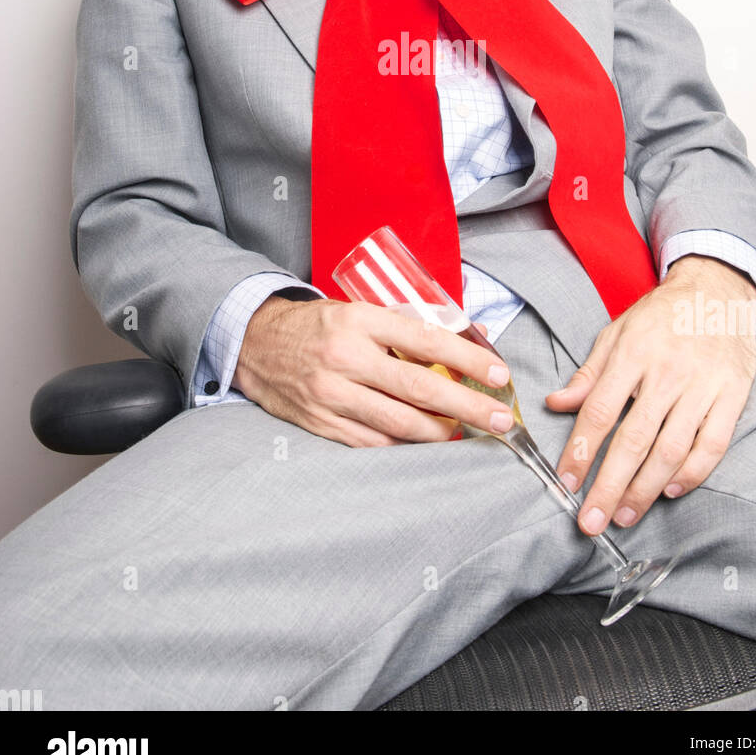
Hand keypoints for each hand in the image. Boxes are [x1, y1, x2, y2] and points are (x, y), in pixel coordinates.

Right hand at [234, 295, 508, 446]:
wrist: (255, 344)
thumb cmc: (318, 325)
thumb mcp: (358, 310)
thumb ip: (403, 327)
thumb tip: (462, 341)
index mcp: (359, 320)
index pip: (425, 341)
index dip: (467, 360)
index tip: (499, 375)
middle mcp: (345, 358)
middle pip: (419, 388)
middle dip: (467, 406)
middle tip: (500, 418)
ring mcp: (331, 395)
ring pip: (399, 423)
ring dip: (442, 432)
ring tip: (469, 431)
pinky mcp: (321, 424)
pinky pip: (374, 442)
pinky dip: (405, 444)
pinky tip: (427, 441)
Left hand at [545, 256, 755, 535]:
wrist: (717, 290)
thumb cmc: (661, 316)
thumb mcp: (617, 333)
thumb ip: (589, 374)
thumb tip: (556, 403)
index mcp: (632, 354)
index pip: (600, 411)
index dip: (580, 450)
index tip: (566, 482)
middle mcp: (667, 371)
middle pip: (634, 439)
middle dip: (608, 486)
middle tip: (591, 521)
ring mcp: (703, 385)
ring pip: (671, 449)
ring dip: (646, 489)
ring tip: (624, 515)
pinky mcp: (733, 395)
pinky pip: (713, 444)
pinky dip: (693, 473)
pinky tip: (671, 490)